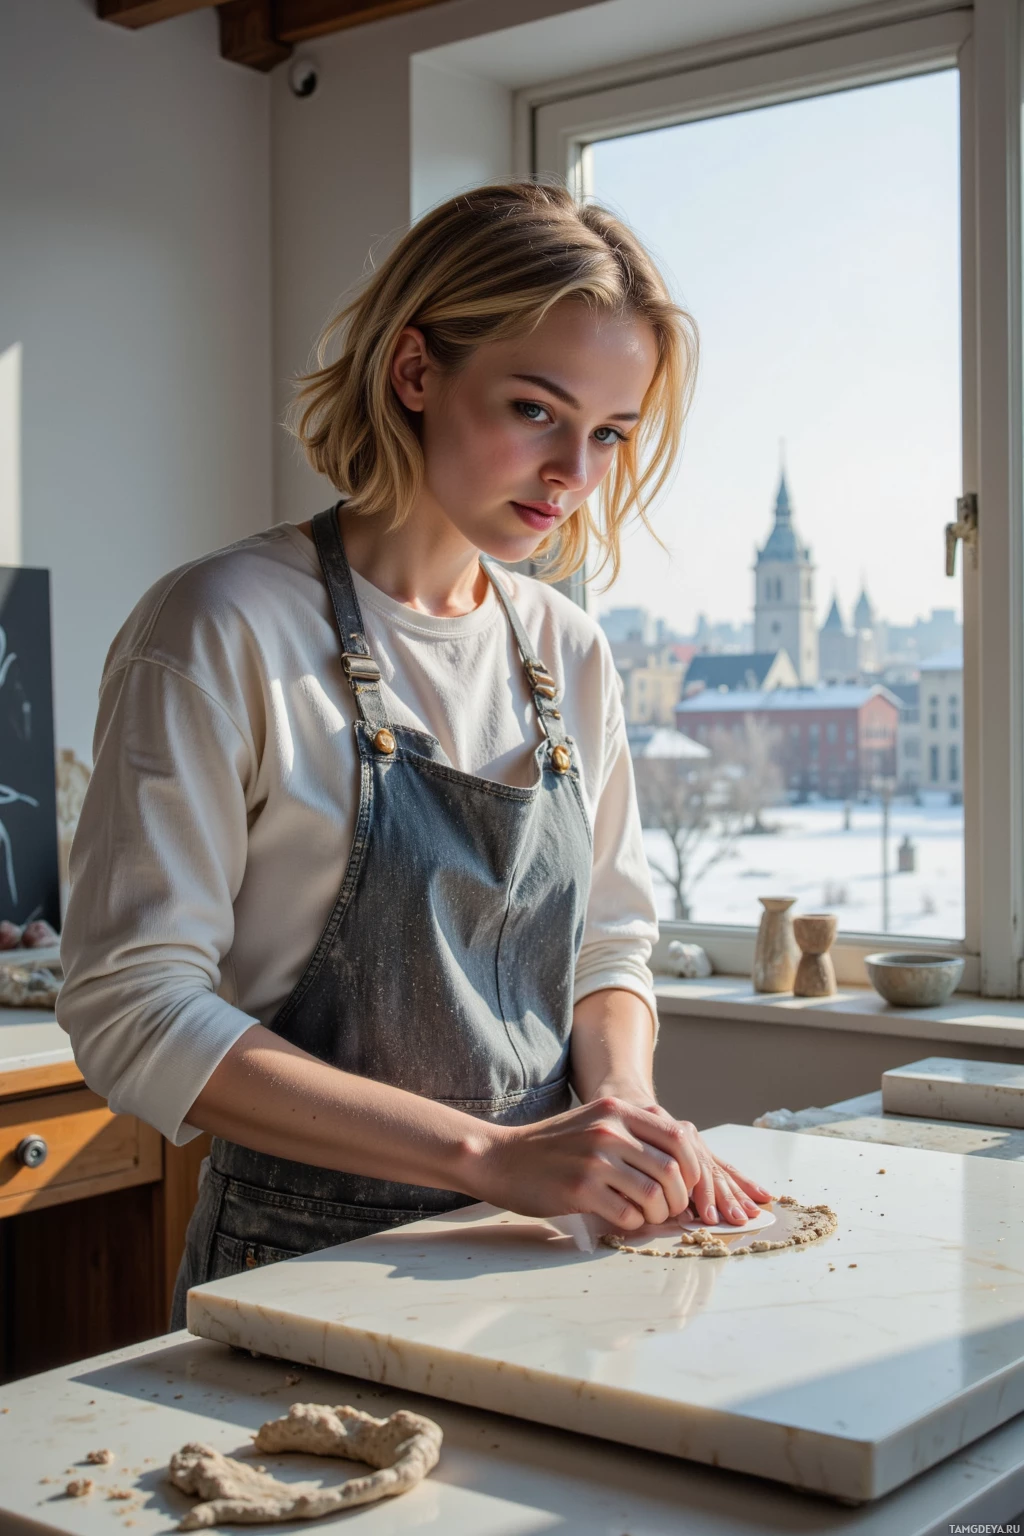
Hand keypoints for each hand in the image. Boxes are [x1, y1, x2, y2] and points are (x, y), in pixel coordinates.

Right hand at [473, 1097, 771, 1231]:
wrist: (501, 1158)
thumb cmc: (554, 1147)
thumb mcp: (595, 1122)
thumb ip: (635, 1133)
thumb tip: (686, 1166)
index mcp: (618, 1109)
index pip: (681, 1138)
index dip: (697, 1168)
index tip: (695, 1189)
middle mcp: (610, 1129)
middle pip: (674, 1169)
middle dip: (682, 1198)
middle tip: (674, 1212)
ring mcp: (595, 1159)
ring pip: (655, 1196)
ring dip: (659, 1215)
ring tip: (646, 1216)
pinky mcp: (580, 1189)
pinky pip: (628, 1215)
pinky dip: (633, 1224)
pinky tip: (620, 1219)